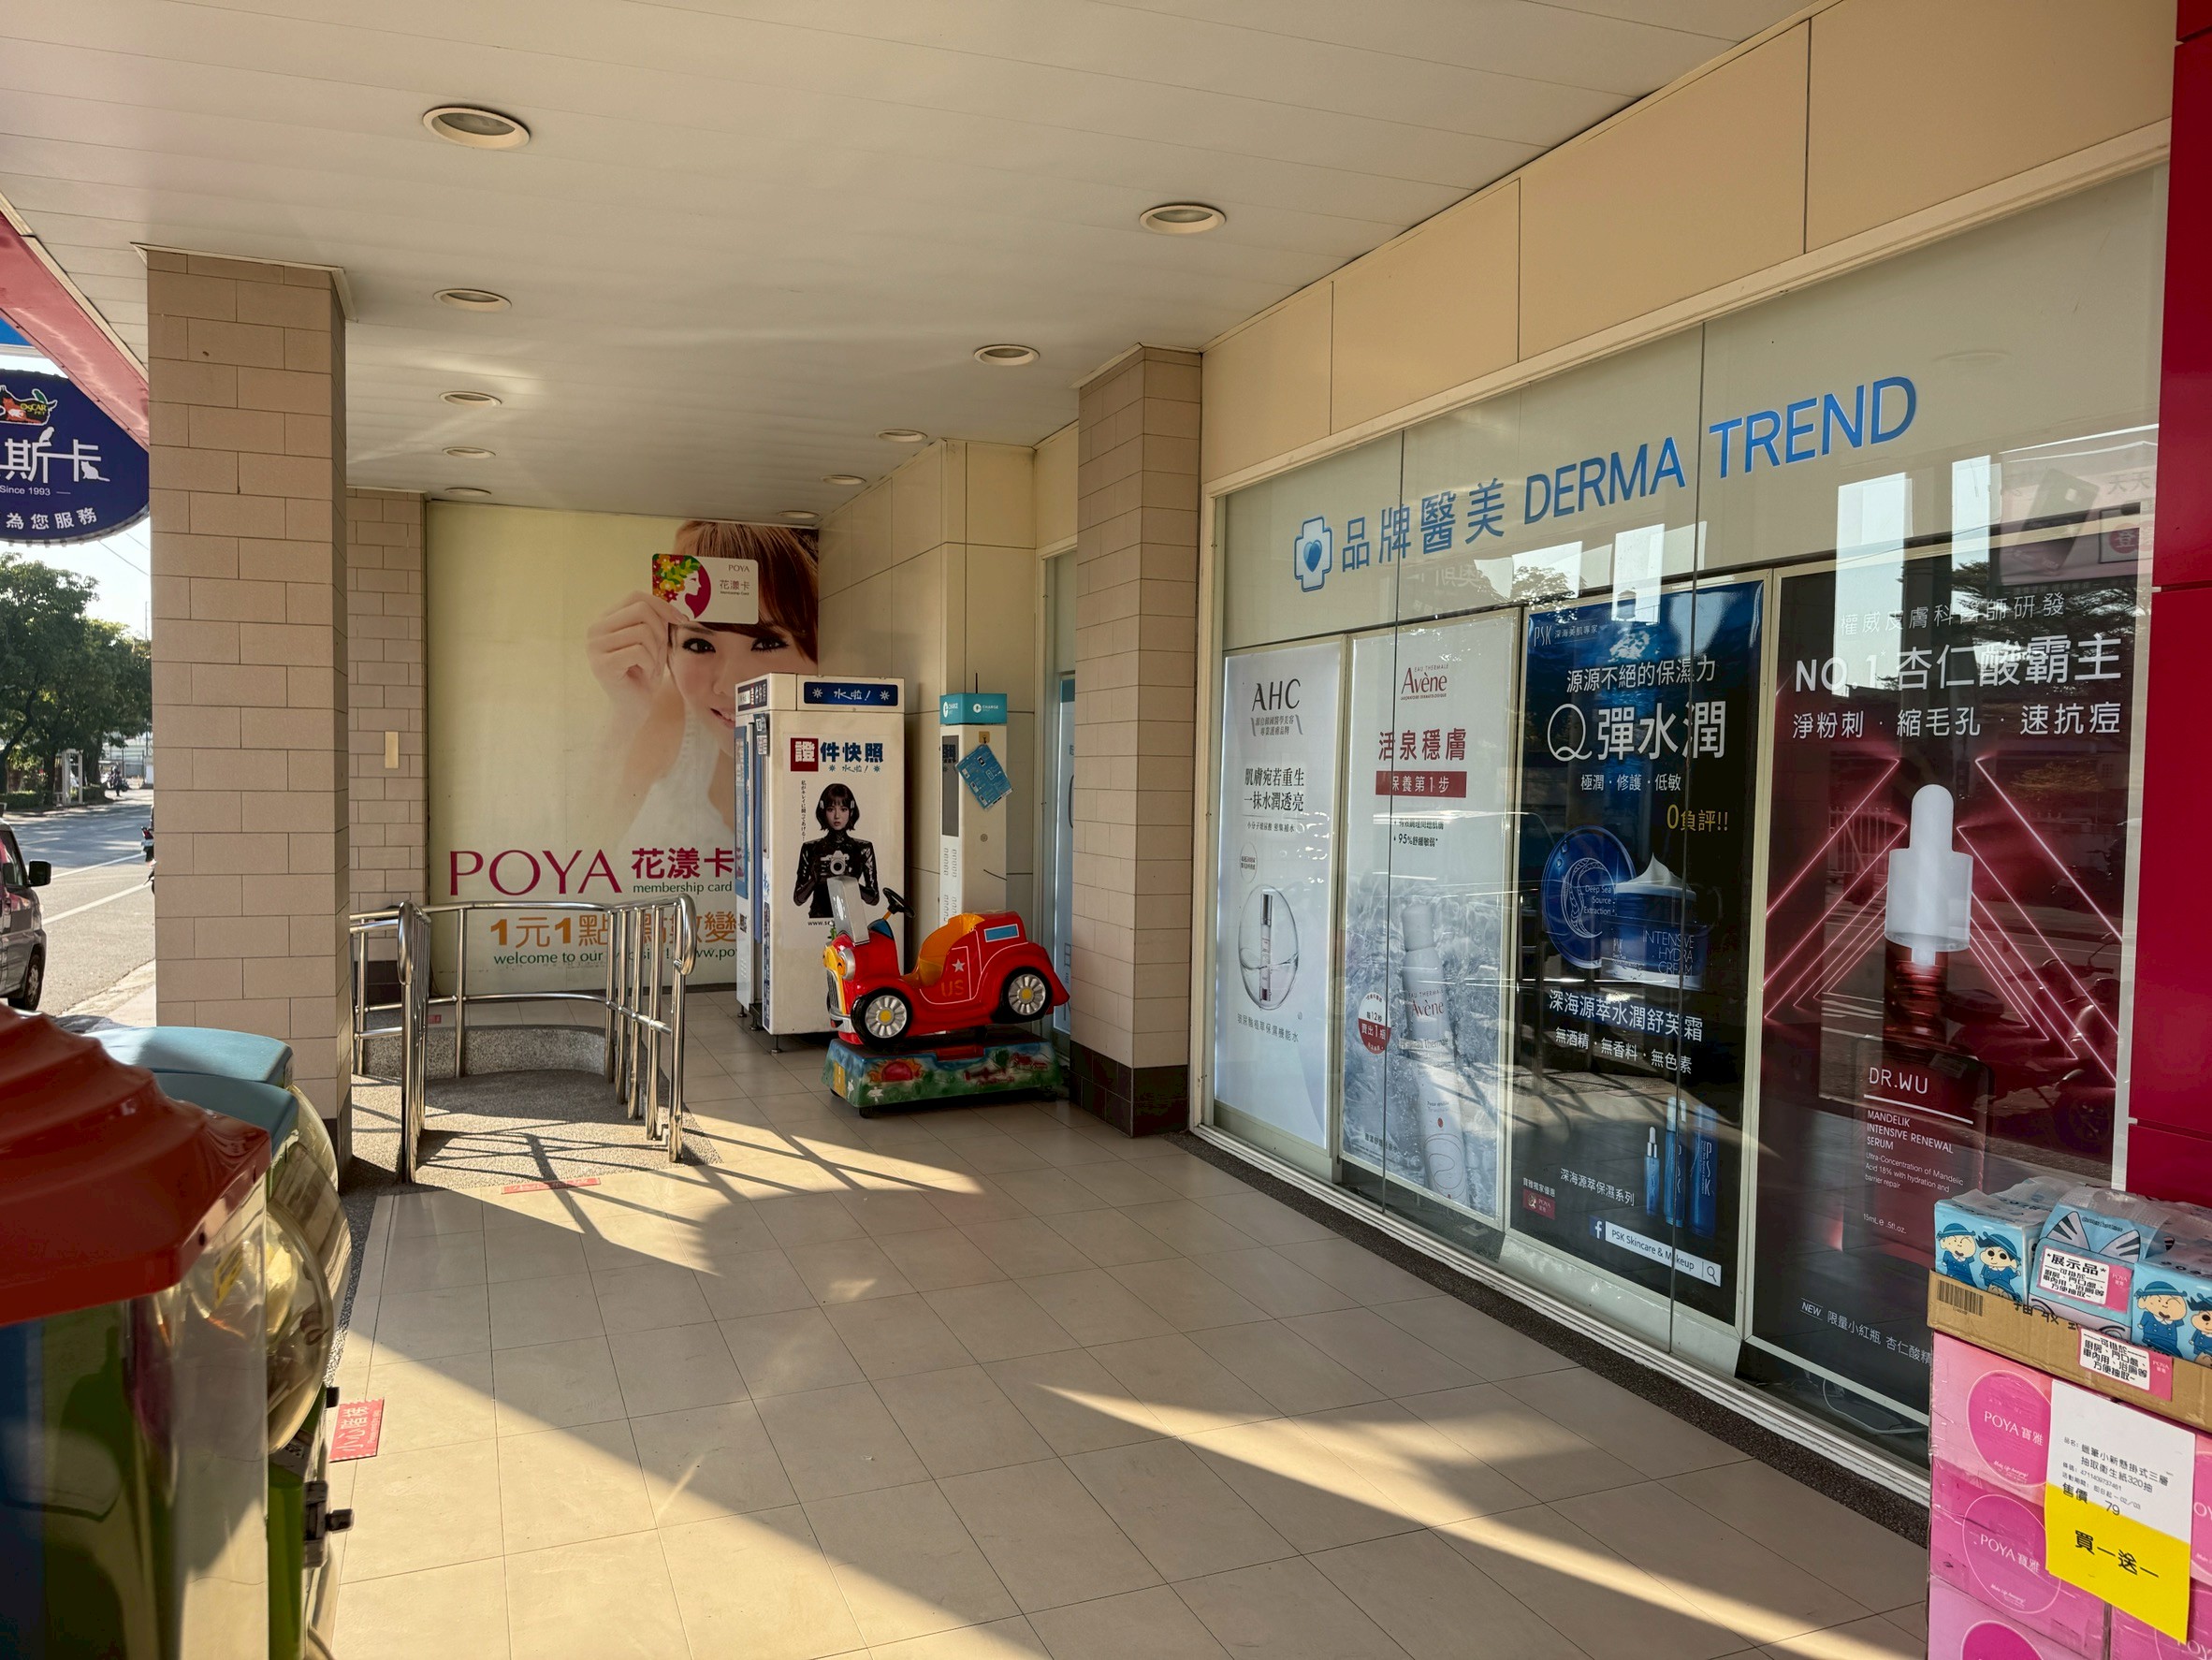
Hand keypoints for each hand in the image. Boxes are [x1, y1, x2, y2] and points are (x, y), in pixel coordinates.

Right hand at [586, 591, 681, 719]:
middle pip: (641, 610)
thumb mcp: (654, 640)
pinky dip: (650, 664)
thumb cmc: (644, 672)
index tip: (680, 621)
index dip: (662, 606)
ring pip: (643, 632)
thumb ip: (657, 619)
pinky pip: (640, 651)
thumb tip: (673, 609)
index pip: (636, 597)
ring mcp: (595, 646)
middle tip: (658, 653)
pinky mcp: (602, 664)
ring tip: (648, 666)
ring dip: (655, 652)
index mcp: (605, 619)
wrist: (634, 707)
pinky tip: (643, 674)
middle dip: (660, 632)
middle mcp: (595, 629)